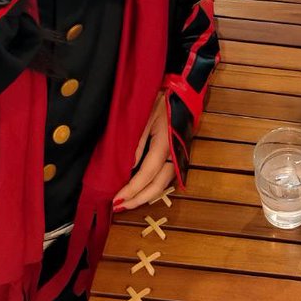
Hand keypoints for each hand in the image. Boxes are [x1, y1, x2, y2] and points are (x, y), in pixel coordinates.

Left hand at [112, 93, 174, 210]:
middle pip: (158, 186)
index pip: (147, 174)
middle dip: (138, 199)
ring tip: (127, 202)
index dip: (132, 189)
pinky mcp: (177, 155)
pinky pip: (165, 176)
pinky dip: (152, 186)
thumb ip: (137, 144)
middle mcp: (174, 155)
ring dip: (145, 195)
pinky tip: (139, 190)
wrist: (183, 93)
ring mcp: (178, 156)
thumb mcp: (144, 118)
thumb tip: (128, 168)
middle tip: (119, 207)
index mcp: (165, 145)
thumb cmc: (162, 102)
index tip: (117, 200)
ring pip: (163, 184)